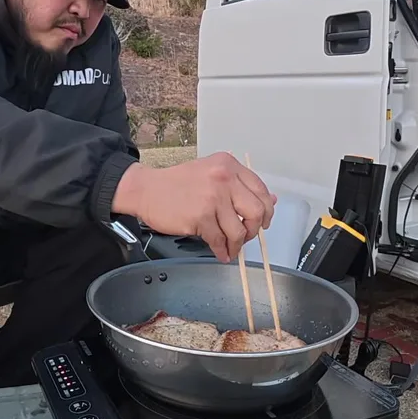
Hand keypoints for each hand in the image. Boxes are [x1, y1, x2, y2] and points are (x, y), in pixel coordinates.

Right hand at [112, 152, 276, 262]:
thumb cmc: (176, 183)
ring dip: (237, 244)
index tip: (263, 221)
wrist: (146, 190)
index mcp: (229, 165)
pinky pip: (219, 240)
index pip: (261, 190)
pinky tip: (220, 253)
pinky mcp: (200, 216)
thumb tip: (271, 200)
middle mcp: (224, 178)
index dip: (267, 210)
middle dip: (254, 229)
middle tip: (247, 236)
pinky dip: (222, 250)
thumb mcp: (211, 173)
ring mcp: (213, 197)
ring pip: (238, 230)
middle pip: (257, 211)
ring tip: (230, 248)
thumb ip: (239, 185)